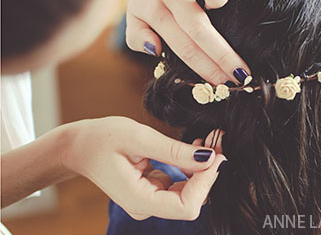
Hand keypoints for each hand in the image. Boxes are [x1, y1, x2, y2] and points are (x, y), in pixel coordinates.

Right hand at [62, 116, 225, 219]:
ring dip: (200, 169)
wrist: (79, 146)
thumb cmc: (102, 139)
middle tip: (215, 142)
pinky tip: (190, 149)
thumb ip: (174, 151)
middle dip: (206, 174)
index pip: (186, 206)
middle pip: (190, 201)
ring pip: (188, 194)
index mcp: (139, 200)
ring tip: (204, 142)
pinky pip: (179, 185)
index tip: (215, 156)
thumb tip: (208, 158)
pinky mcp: (151, 192)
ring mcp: (148, 201)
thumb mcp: (140, 138)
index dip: (206, 183)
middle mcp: (145, 207)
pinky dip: (189, 168)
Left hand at [125, 0, 250, 84]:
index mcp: (154, 12)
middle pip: (200, 31)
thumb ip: (137, 36)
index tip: (225, 85)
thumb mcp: (136, 10)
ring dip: (220, 2)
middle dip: (224, 57)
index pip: (183, 49)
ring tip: (214, 1)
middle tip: (244, 75)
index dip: (206, 69)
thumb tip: (155, 51)